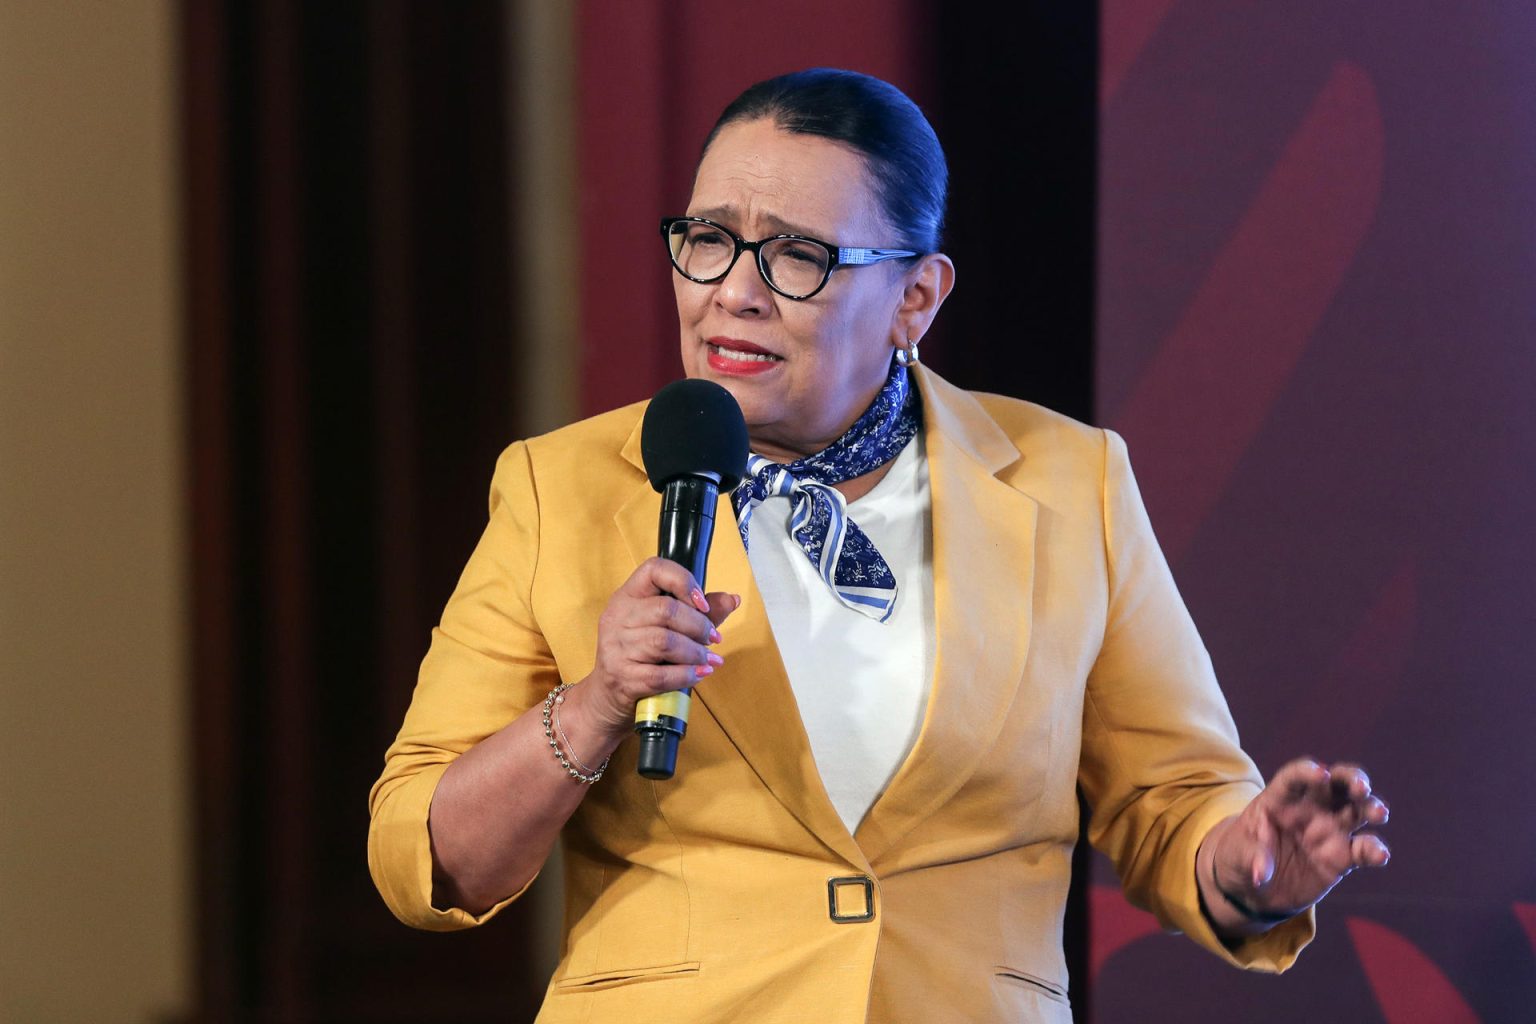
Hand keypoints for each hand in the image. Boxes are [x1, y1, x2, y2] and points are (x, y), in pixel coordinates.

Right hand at [581, 557, 739, 740]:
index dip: (683, 581)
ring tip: (709, 660)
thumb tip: (733, 599)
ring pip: (665, 642)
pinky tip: (699, 674)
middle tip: (713, 638)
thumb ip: (698, 613)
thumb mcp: (664, 628)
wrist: (607, 698)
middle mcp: (617, 618)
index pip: (653, 569)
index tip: (702, 603)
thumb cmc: (640, 657)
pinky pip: (661, 674)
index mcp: (627, 597)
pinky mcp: (622, 678)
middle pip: (666, 609)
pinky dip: (687, 675)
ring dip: (696, 652)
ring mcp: (617, 648)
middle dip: (699, 625)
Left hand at [1199, 758, 1390, 932]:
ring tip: (1379, 813)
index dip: (1307, 772)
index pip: (1294, 777)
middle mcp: (1310, 809)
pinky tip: (1379, 854)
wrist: (1254, 888)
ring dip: (1371, 807)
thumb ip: (1251, 857)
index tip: (1319, 774)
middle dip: (1352, 780)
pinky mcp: (1342, 857)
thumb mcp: (1236, 854)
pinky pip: (1362, 850)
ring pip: (1357, 811)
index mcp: (1279, 799)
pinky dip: (1374, 850)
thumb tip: (1260, 874)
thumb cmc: (1240, 857)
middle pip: (1336, 784)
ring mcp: (1329, 831)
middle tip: (1362, 788)